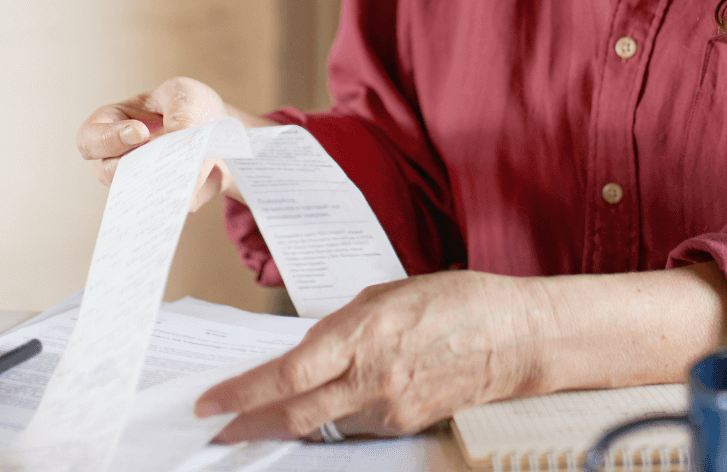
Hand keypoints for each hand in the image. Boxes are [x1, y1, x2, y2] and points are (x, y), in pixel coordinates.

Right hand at [76, 76, 238, 209]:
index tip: (140, 133)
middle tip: (167, 156)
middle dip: (136, 165)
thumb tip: (178, 141)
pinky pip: (172, 204)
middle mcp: (119, 157)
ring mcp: (141, 181)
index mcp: (112, 123)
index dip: (108, 139)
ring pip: (140, 193)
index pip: (89, 138)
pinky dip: (192, 191)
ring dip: (168, 180)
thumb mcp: (185, 95)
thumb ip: (180, 113)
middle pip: (106, 173)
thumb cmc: (190, 105)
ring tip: (196, 165)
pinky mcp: (167, 199)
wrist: (221, 131)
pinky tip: (210, 175)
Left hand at [196, 271, 548, 440]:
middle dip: (247, 424)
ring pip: (320, 426)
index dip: (243, 394)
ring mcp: (389, 408)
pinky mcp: (405, 425)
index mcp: (363, 335)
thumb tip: (305, 351)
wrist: (515, 338)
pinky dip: (325, 424)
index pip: (287, 375)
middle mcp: (372, 378)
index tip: (211, 402)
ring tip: (253, 422)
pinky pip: (352, 428)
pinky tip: (311, 416)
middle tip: (215, 430)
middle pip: (294, 414)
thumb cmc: (456, 303)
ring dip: (283, 425)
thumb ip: (341, 327)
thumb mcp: (386, 296)